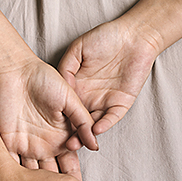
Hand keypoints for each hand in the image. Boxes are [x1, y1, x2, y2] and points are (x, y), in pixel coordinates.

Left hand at [0, 58, 97, 169]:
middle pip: (52, 177)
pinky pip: (11, 166)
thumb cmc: (45, 79)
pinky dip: (14, 180)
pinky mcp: (7, 143)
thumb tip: (96, 145)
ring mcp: (25, 146)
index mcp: (61, 137)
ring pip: (32, 176)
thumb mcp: (70, 99)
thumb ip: (83, 122)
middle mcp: (44, 145)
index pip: (70, 166)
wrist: (15, 70)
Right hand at [58, 21, 159, 146]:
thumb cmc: (105, 37)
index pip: (65, 107)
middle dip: (70, 134)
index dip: (58, 118)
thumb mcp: (78, 49)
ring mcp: (106, 101)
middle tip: (61, 145)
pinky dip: (105, 124)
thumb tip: (59, 85)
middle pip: (78, 121)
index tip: (48, 128)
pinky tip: (95, 129)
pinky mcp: (122, 103)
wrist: (134, 36)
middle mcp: (90, 97)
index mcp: (77, 85)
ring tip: (76, 143)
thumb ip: (66, 66)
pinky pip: (112, 117)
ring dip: (86, 135)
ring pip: (94, 124)